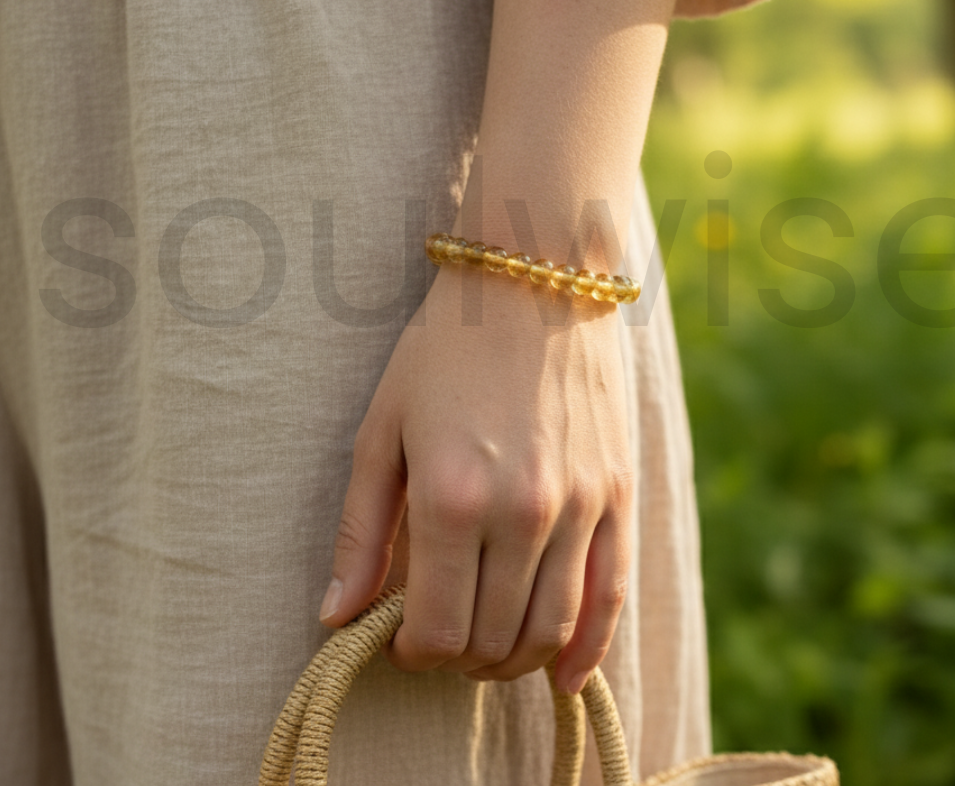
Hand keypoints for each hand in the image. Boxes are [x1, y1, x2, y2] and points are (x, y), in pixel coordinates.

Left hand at [317, 262, 633, 695]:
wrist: (535, 279)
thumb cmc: (446, 349)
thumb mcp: (383, 427)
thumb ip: (359, 528)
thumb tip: (337, 615)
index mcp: (450, 497)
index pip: (435, 629)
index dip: (412, 651)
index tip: (400, 636)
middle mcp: (521, 512)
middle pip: (493, 638)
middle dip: (459, 656)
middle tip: (441, 636)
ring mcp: (579, 505)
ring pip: (550, 629)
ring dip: (514, 659)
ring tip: (489, 647)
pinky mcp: (618, 493)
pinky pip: (612, 594)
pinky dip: (589, 649)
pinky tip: (566, 675)